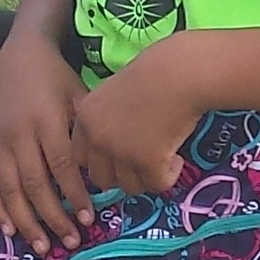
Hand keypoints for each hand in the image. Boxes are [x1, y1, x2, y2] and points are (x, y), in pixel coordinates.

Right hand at [0, 29, 96, 250]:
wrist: (20, 57)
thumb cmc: (57, 79)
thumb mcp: (79, 96)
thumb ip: (87, 131)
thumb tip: (108, 169)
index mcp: (45, 121)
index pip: (60, 166)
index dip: (74, 195)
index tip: (89, 218)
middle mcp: (20, 135)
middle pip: (35, 184)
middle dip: (53, 217)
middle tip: (72, 241)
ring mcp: (0, 143)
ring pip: (11, 190)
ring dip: (26, 221)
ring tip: (43, 246)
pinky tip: (10, 230)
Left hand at [70, 52, 202, 200]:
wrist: (180, 73)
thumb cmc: (155, 73)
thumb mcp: (116, 92)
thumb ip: (107, 119)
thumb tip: (113, 150)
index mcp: (86, 117)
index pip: (79, 157)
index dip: (101, 161)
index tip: (118, 158)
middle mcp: (97, 138)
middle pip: (100, 178)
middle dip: (121, 175)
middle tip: (141, 162)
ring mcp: (121, 152)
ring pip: (129, 187)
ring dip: (146, 176)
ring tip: (164, 157)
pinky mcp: (147, 163)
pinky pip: (156, 185)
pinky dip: (169, 176)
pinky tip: (176, 159)